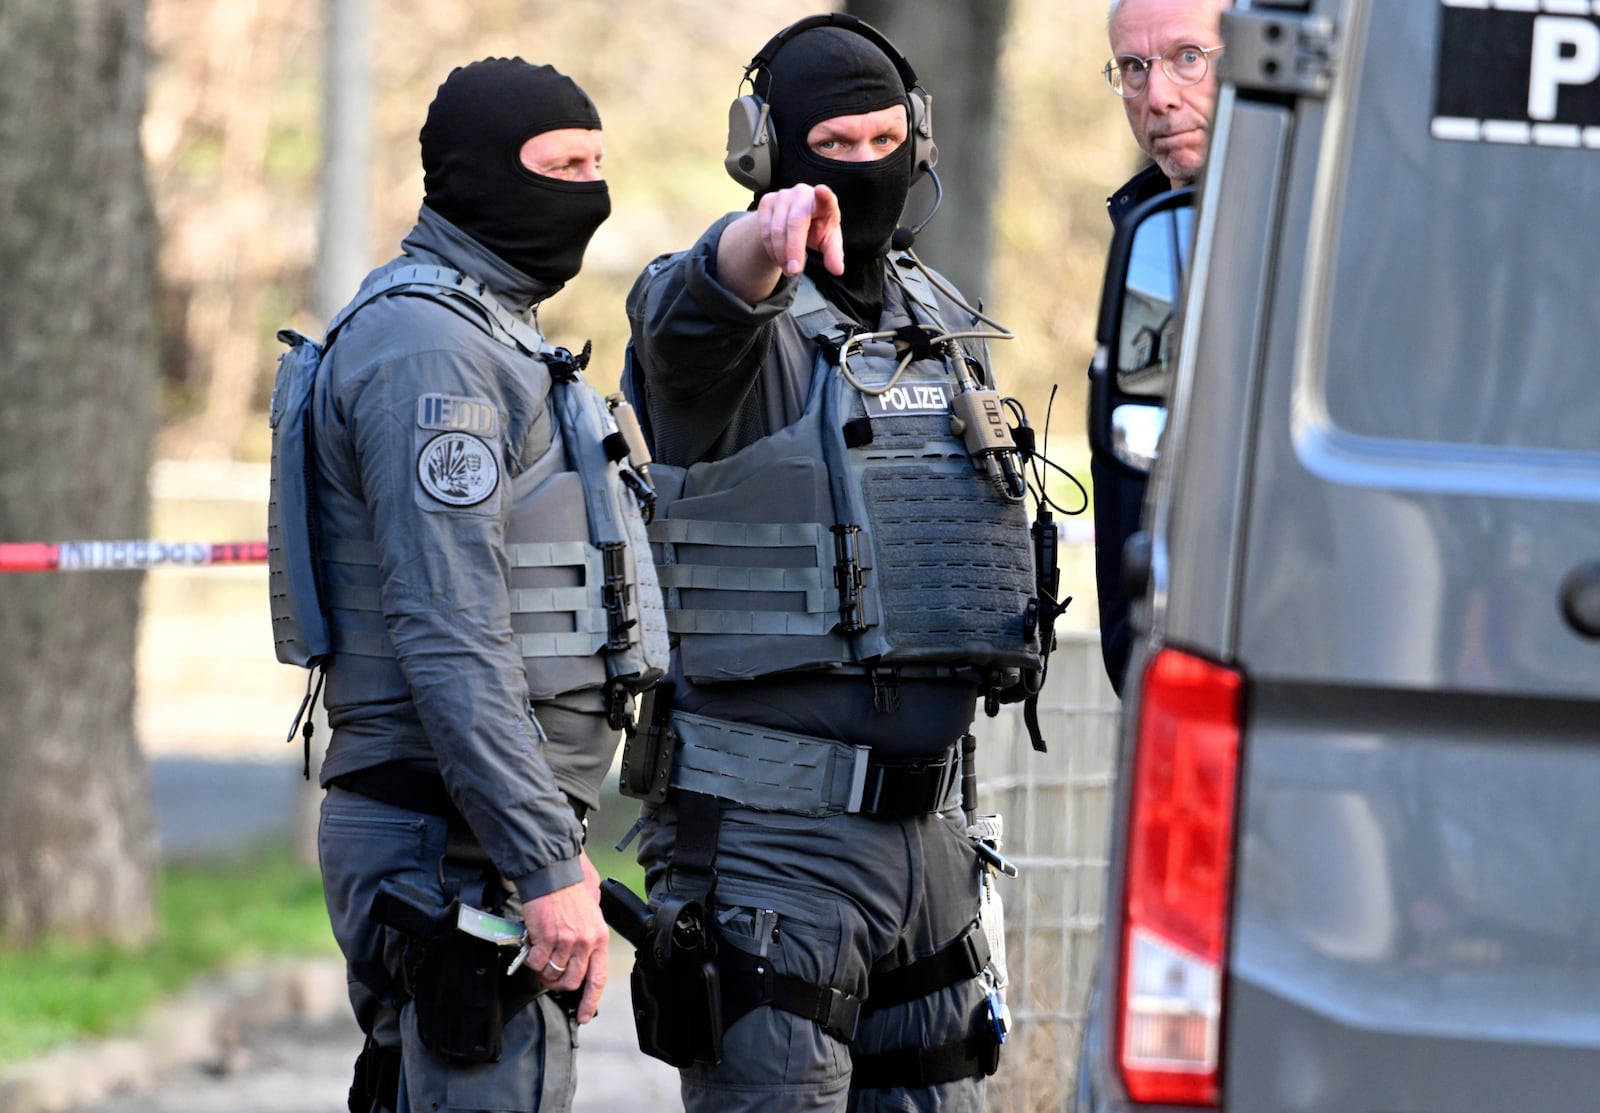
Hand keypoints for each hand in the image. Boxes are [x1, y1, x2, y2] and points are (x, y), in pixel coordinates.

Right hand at [517, 850, 608, 1023]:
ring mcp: (566, 941)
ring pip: (552, 973)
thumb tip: (583, 959)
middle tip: (550, 976)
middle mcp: (586, 941)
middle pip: (572, 981)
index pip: (598, 977)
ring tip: (540, 955)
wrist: (552, 873)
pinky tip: (532, 945)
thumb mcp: (591, 913)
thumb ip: (590, 936)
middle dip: (559, 984)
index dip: (590, 1000)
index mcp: (599, 937)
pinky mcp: (546, 937)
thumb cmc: (570, 890)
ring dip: (543, 970)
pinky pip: (535, 962)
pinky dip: (531, 958)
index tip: (583, 1015)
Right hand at [717, 183, 844, 304]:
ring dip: (781, 254)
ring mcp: (783, 195)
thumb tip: (837, 270)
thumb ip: (833, 254)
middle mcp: (803, 194)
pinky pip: (765, 230)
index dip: (824, 194)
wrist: (794, 218)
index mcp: (824, 202)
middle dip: (793, 250)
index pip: (825, 197)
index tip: (821, 190)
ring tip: (787, 269)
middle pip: (795, 223)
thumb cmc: (817, 227)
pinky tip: (778, 258)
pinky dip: (771, 249)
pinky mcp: (767, 201)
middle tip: (794, 271)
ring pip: (777, 230)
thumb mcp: (828, 241)